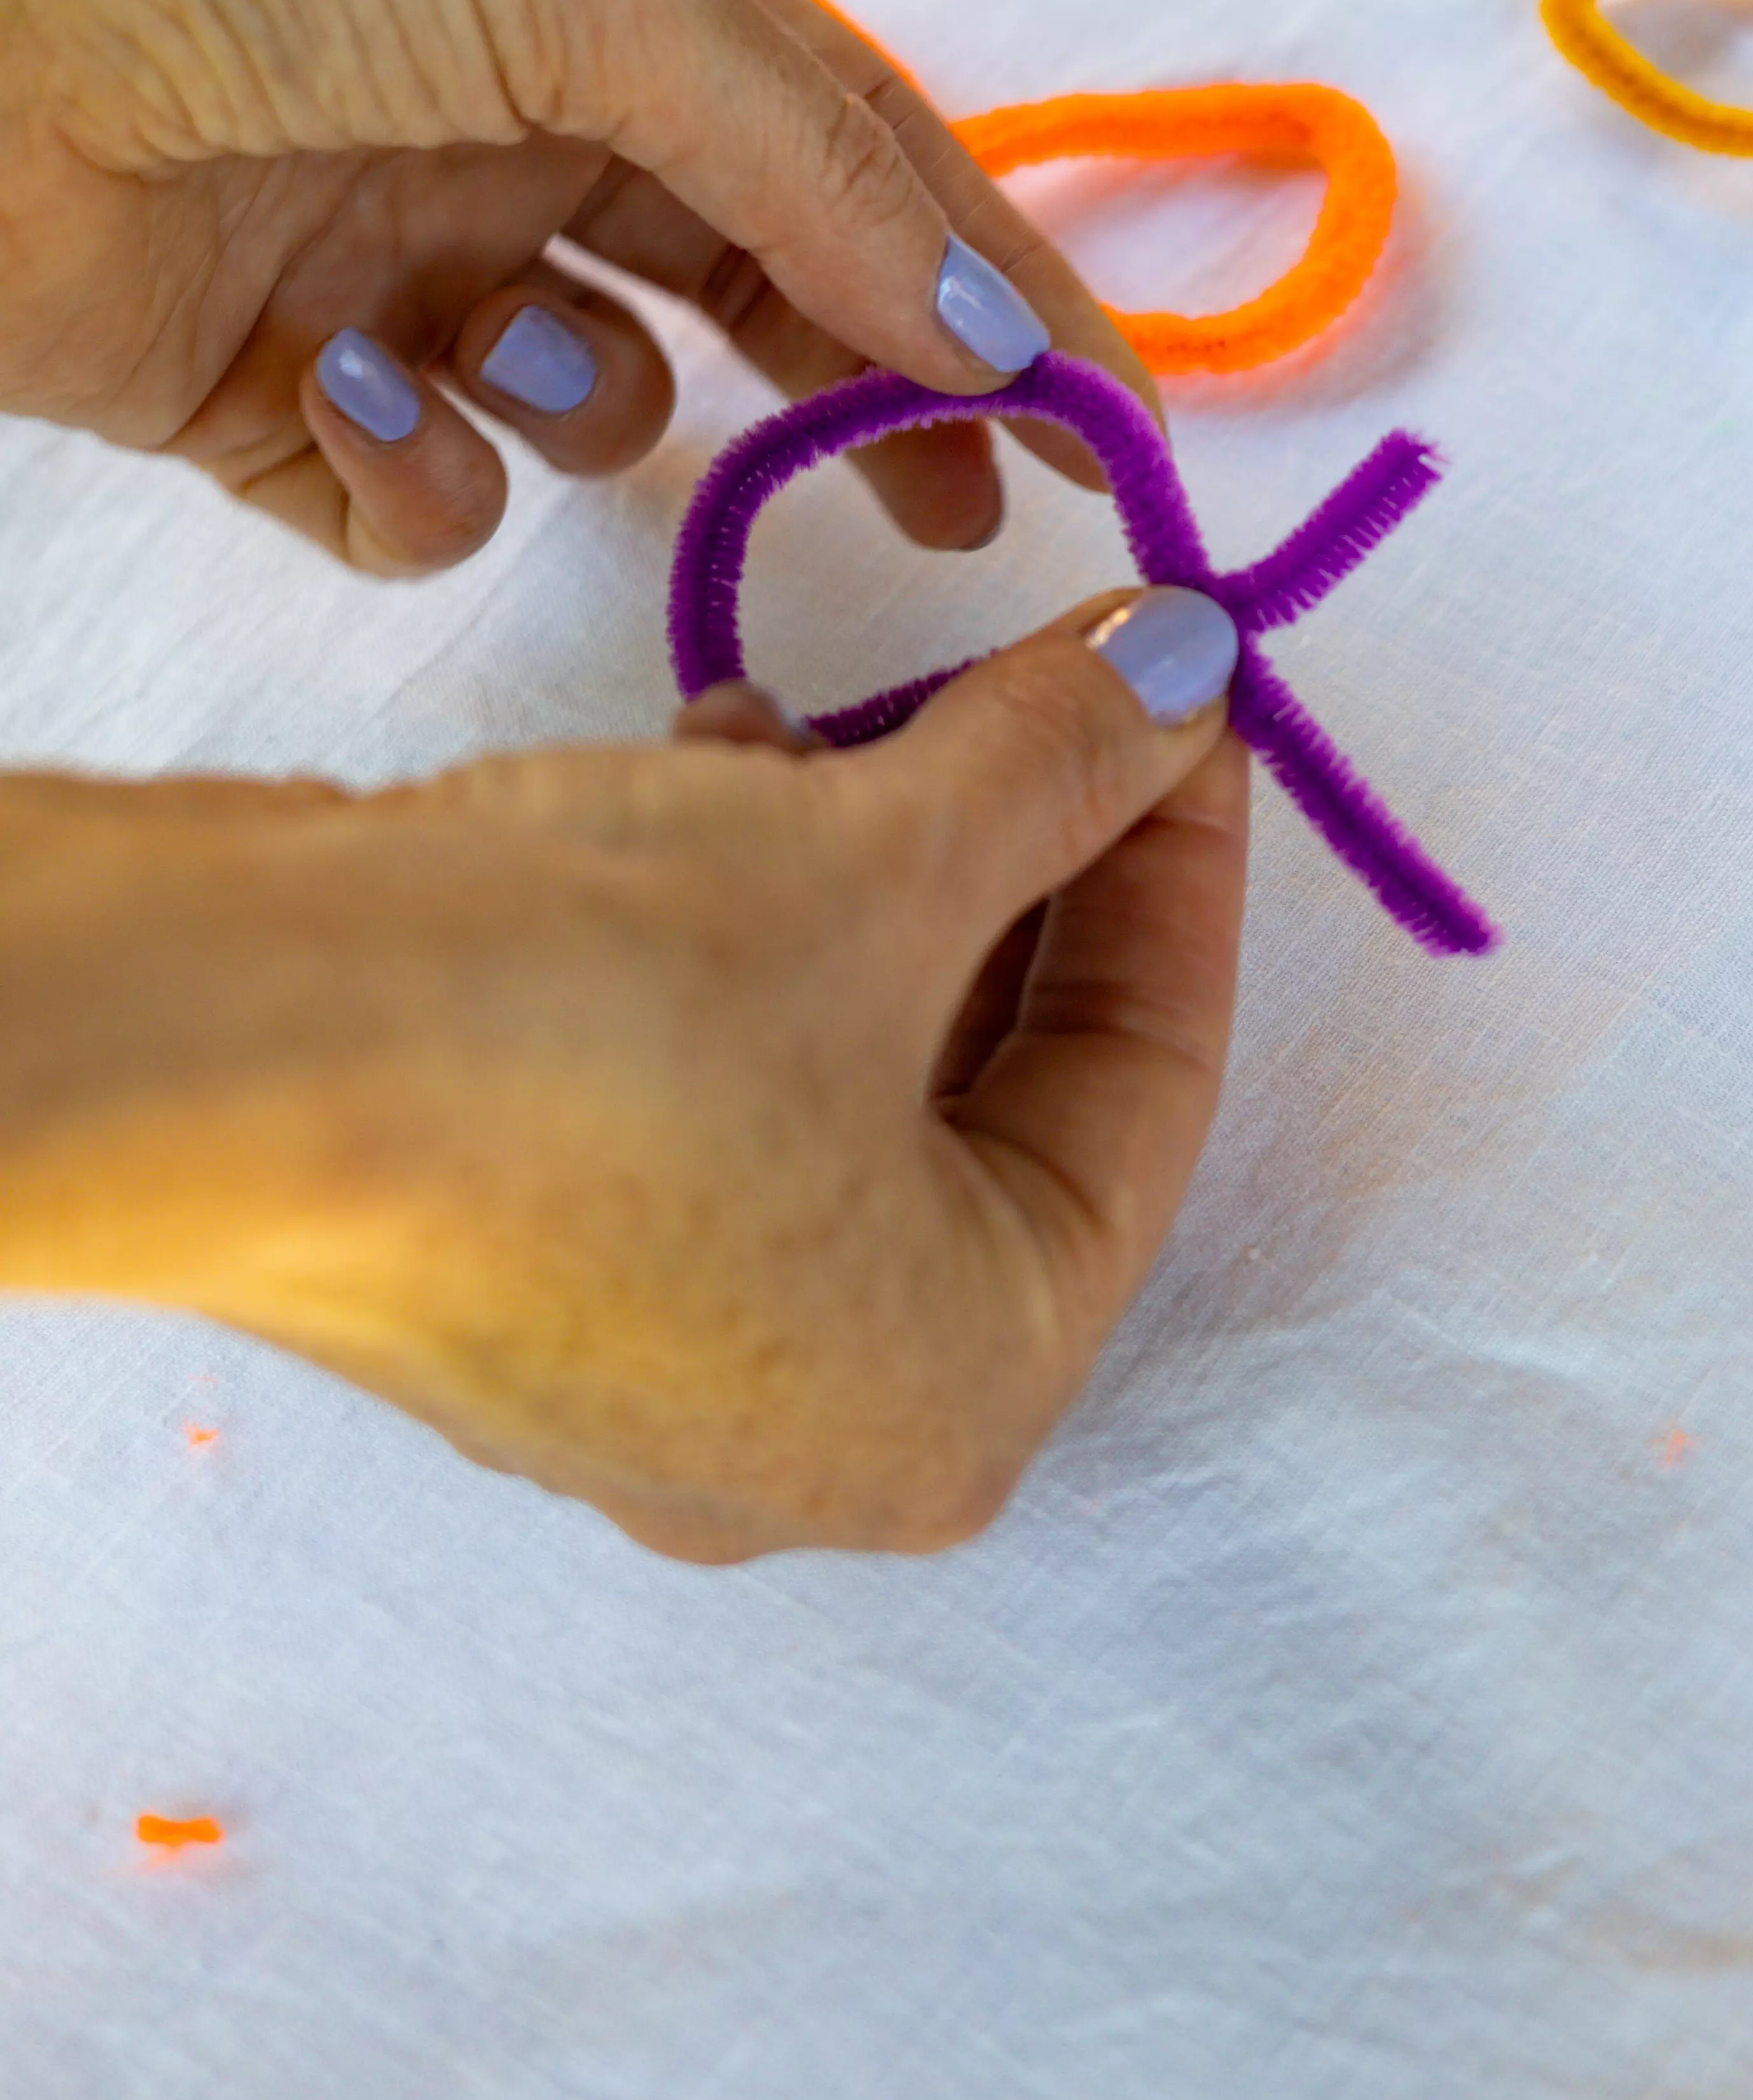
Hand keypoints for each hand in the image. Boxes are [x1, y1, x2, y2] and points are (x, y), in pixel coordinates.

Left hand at [0, 0, 1153, 569]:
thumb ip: (808, 154)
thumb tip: (992, 321)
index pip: (855, 150)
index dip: (993, 283)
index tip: (1112, 429)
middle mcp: (513, 119)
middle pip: (759, 287)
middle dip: (861, 393)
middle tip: (959, 514)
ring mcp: (395, 259)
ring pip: (592, 403)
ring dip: (577, 405)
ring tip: (494, 352)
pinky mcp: (270, 394)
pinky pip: (418, 494)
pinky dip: (405, 472)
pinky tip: (336, 397)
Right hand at [0, 594, 1247, 1556]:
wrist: (216, 1050)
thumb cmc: (590, 1019)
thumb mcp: (882, 861)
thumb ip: (1063, 765)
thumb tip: (1189, 663)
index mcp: (958, 1400)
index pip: (1150, 1092)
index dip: (1180, 861)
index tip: (1185, 694)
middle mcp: (809, 1435)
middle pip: (998, 1092)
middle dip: (1019, 865)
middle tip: (1042, 689)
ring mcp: (650, 1367)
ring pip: (845, 1075)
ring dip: (871, 874)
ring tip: (829, 718)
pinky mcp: (524, 1270)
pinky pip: (708, 1085)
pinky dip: (739, 930)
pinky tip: (712, 770)